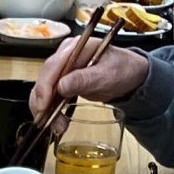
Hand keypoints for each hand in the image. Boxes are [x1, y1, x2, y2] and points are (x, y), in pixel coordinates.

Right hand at [27, 36, 152, 122]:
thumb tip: (61, 86)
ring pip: (44, 89)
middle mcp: (65, 56)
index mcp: (76, 47)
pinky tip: (58, 122)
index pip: (53, 65)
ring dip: (45, 109)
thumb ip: (84, 79)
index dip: (45, 86)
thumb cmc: (122, 69)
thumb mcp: (107, 74)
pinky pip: (50, 96)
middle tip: (47, 121)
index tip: (43, 105)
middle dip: (43, 101)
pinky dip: (51, 110)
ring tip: (58, 126)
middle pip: (44, 78)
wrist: (130, 76)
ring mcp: (62, 69)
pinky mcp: (63, 82)